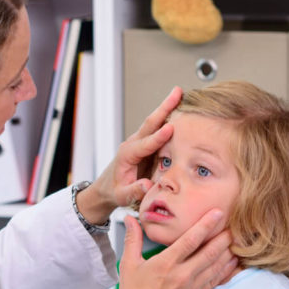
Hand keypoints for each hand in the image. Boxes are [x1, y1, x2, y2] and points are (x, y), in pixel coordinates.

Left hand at [93, 87, 182, 212]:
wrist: (108, 187)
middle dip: (164, 108)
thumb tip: (148, 186)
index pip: (145, 144)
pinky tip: (180, 108)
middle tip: (177, 92)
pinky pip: (158, 128)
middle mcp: (133, 144)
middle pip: (150, 123)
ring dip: (167, 107)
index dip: (158, 137)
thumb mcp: (122, 196)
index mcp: (127, 155)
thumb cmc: (115, 191)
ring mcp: (140, 141)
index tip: (170, 128)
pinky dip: (169, 116)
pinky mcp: (147, 143)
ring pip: (155, 122)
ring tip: (180, 93)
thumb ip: (134, 191)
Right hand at [104, 210, 236, 288]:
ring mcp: (191, 287)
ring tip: (238, 240)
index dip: (206, 225)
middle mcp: (182, 275)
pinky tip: (233, 262)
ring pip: (216, 266)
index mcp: (166, 263)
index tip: (217, 213)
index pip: (191, 240)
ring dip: (228, 252)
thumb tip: (130, 218)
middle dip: (224, 237)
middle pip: (210, 252)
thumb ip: (132, 239)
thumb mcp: (128, 264)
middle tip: (234, 224)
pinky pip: (216, 281)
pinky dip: (226, 270)